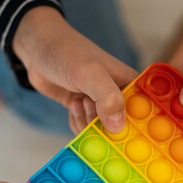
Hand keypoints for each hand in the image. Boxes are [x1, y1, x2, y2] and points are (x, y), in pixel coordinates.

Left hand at [13, 7, 137, 133]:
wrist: (37, 48)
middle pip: (122, 128)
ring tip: (78, 102)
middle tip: (89, 107)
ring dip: (87, 124)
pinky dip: (78, 124)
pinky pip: (87, 130)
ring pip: (102, 132)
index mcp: (130, 84)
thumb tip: (118, 128)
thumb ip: (107, 99)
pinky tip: (73, 106)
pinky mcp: (85, 109)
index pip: (145, 113)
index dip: (137, 128)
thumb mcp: (90, 74)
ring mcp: (101, 104)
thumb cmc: (67, 53)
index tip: (121, 134)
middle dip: (105, 128)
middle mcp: (119, 96)